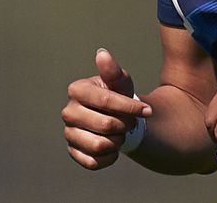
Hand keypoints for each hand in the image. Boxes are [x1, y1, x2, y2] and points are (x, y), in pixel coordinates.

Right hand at [61, 48, 151, 169]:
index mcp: (77, 89)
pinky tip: (113, 146)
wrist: (114, 117)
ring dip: (118, 141)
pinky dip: (110, 156)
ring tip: (120, 133)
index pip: (106, 100)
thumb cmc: (118, 94)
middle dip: (125, 125)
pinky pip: (94, 162)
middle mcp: (68, 111)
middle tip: (130, 122)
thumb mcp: (120, 81)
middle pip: (105, 125)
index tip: (147, 110)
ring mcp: (69, 133)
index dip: (130, 107)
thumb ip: (112, 70)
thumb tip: (102, 54)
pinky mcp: (73, 152)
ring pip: (100, 145)